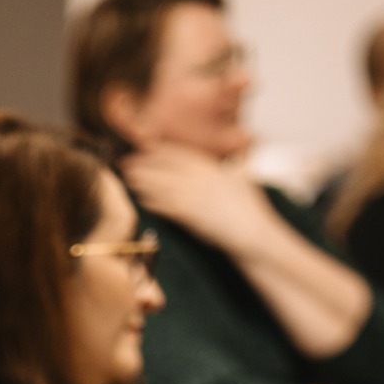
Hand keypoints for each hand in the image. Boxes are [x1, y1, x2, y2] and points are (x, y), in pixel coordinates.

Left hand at [121, 143, 275, 257]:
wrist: (255, 235)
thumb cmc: (253, 212)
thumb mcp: (245, 180)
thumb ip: (238, 167)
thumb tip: (237, 159)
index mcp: (215, 168)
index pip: (183, 155)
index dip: (163, 151)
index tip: (148, 148)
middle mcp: (204, 179)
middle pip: (169, 167)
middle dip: (147, 163)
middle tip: (128, 161)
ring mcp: (198, 196)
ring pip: (164, 185)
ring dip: (145, 181)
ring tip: (128, 177)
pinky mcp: (193, 215)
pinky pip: (169, 206)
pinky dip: (154, 201)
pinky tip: (142, 198)